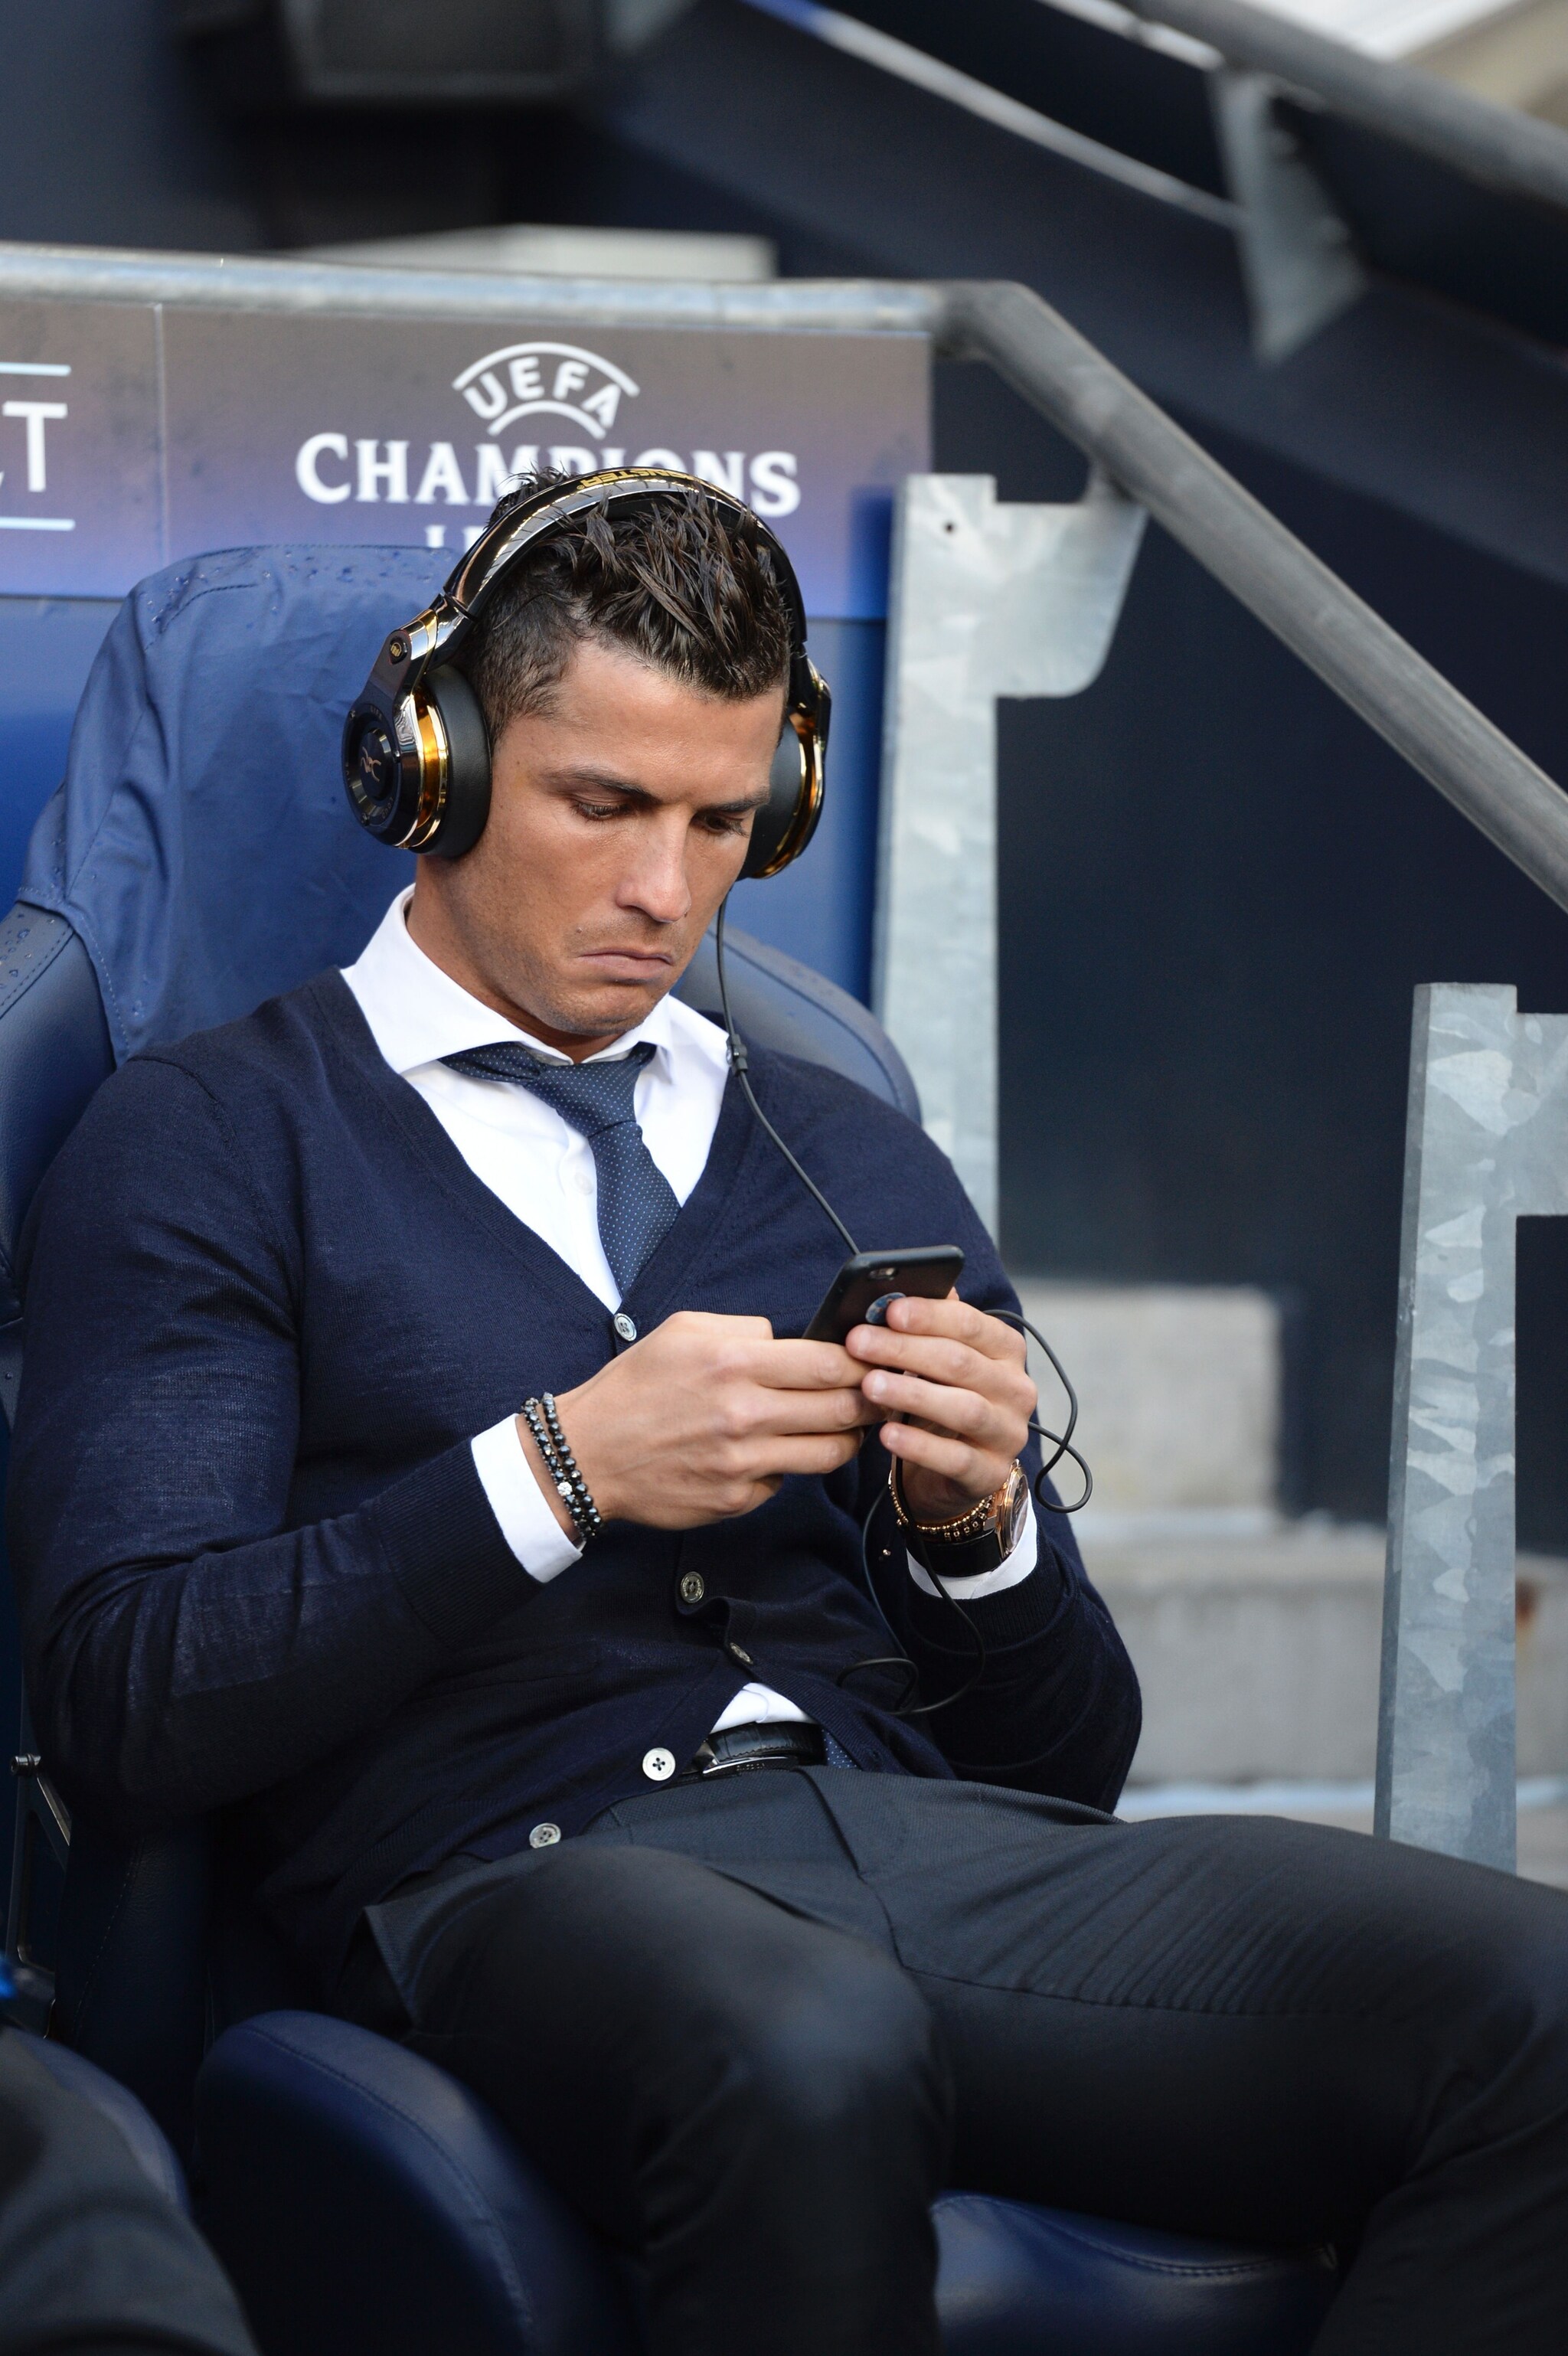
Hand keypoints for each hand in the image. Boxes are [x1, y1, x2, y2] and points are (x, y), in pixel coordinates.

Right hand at [522, 1311, 876, 1533]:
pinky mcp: (735, 1500)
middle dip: (870, 1401)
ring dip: (846, 1439)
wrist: (587, 1454)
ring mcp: (741, 1463)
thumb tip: (790, 1340)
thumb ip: (745, 1329)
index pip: (829, 1363)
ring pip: (828, 1453)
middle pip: (842, 1409)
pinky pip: (785, 1481)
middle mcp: (743, 1414)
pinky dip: (788, 1467)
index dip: (862, 1363)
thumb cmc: (635, 1387)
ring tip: (843, 1427)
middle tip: (877, 1395)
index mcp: (733, 1363)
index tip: (873, 1361)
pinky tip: (773, 1453)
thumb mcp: (683, 1330)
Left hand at [845, 1294, 1034, 1523]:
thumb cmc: (942, 1400)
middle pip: (961, 1363)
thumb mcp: (938, 1362)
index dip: (929, 1315)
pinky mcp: (991, 1473)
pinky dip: (919, 1445)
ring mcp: (1008, 1433)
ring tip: (869, 1385)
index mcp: (1006, 1351)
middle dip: (905, 1350)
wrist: (954, 1469)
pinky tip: (887, 1434)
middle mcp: (1016, 1389)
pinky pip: (956, 1458)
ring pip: (964, 1408)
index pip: (970, 1324)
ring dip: (912, 1393)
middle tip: (858, 1343)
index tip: (889, 1311)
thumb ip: (927, 1328)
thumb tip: (896, 1295)